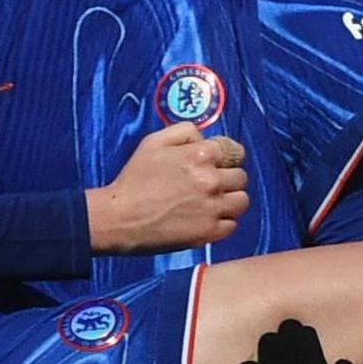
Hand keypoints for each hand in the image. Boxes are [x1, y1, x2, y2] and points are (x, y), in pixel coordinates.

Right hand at [86, 122, 248, 254]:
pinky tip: (205, 218)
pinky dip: (222, 221)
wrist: (120, 218)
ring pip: (242, 201)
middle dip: (227, 178)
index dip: (226, 157)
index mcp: (200, 155)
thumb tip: (205, 138)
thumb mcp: (153, 142)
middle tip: (209, 184)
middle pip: (241, 177)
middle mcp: (211, 180)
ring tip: (211, 202)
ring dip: (230, 200)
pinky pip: (232, 224)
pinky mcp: (209, 232)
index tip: (217, 164)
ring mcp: (212, 208)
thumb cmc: (134, 179)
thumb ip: (184, 131)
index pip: (235, 152)